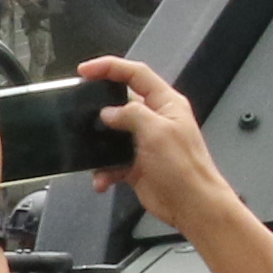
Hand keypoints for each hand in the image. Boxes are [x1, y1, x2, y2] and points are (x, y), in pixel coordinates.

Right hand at [85, 58, 232, 229]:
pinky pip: (111, 161)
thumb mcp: (157, 132)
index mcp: (166, 104)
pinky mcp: (136, 164)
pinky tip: (103, 179)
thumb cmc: (185, 169)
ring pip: (112, 133)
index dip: (110, 67)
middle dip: (100, 106)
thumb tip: (108, 112)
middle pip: (121, 101)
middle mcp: (155, 119)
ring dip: (99, 145)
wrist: (191, 205)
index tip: (87, 70)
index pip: (136, 74)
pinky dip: (103, 170)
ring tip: (90, 151)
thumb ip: (131, 115)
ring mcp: (145, 142)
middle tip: (80, 106)